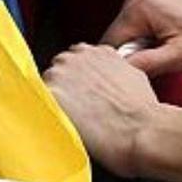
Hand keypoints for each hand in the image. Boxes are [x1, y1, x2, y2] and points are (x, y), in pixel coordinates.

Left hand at [44, 42, 159, 175]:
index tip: (80, 94)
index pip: (75, 61)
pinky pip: (38, 103)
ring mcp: (61, 73)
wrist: (142, 130)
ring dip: (54, 101)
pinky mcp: (51, 93)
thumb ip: (114, 72)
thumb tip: (108, 82)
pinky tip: (59, 127)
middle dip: (64, 89)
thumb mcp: (134, 78)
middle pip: (58, 70)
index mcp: (97, 51)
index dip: (77, 81)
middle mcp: (76, 56)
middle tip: (76, 110)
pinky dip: (44, 114)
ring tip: (71, 121)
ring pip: (45, 85)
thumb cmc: (143, 111)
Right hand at [104, 0, 181, 78]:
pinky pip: (144, 5)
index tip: (155, 59)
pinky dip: (156, 17)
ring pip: (132, 18)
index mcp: (143, 1)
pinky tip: (178, 23)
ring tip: (178, 34)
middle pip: (122, 28)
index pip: (112, 41)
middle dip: (141, 43)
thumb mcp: (181, 59)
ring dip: (149, 31)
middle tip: (171, 47)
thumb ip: (144, 64)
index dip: (130, 59)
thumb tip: (119, 69)